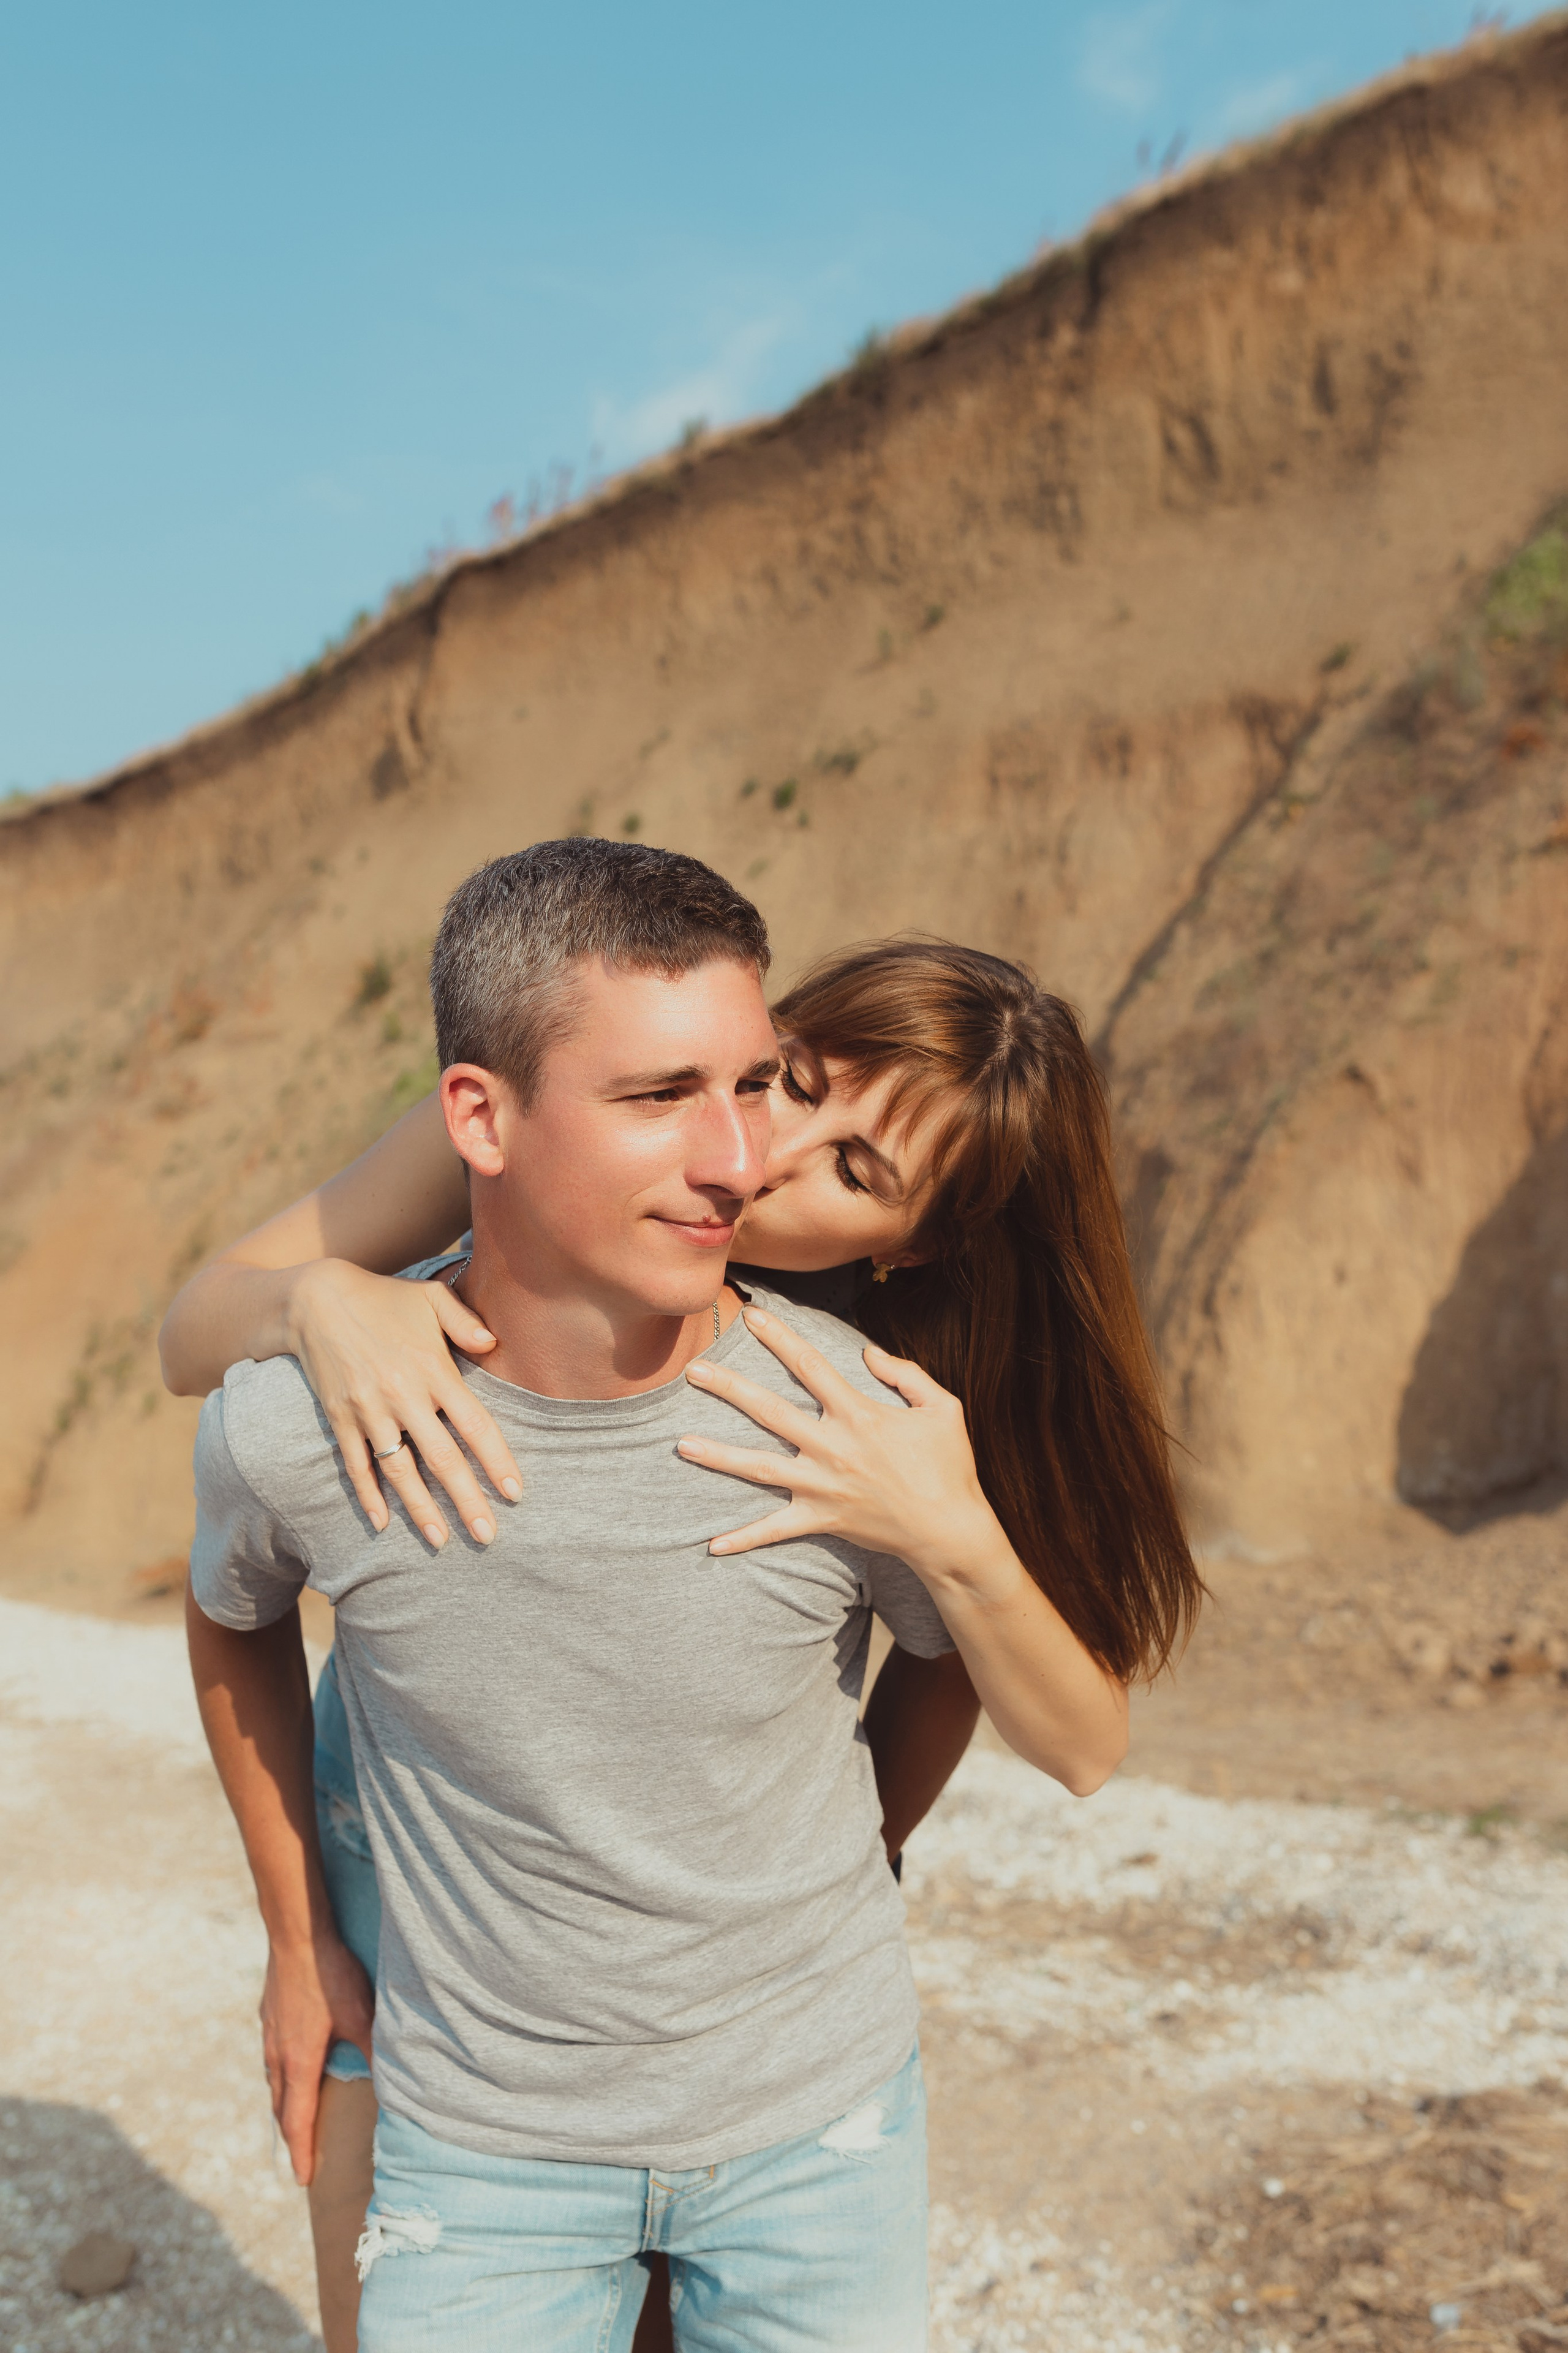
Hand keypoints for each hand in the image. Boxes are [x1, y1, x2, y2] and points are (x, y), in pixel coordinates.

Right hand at [260, 1931, 373, 2186]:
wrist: (297, 1934)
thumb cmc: (331, 1975)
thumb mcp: (361, 2014)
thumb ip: (375, 2050)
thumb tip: (393, 2085)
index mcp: (299, 2062)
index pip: (298, 2121)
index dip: (301, 2153)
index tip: (303, 2180)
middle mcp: (277, 2054)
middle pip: (281, 2107)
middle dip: (291, 2136)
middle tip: (301, 2157)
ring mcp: (269, 2034)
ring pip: (273, 2082)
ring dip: (284, 2106)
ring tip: (295, 2118)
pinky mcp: (269, 2015)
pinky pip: (272, 2058)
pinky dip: (281, 2076)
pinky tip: (290, 2067)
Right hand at [286, 1259, 521, 1548]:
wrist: (315, 1299)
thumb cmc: (384, 1298)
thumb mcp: (431, 1297)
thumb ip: (466, 1321)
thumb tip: (495, 1343)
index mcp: (434, 1369)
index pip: (474, 1426)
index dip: (496, 1462)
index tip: (515, 1493)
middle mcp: (403, 1396)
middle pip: (441, 1458)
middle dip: (466, 1500)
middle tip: (487, 1536)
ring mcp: (368, 1410)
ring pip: (399, 1470)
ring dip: (420, 1509)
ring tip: (440, 1541)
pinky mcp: (339, 1418)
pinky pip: (356, 1465)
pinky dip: (368, 1496)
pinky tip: (381, 1524)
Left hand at [677, 1304, 999, 1581]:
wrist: (951, 1532)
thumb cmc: (950, 1467)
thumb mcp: (943, 1407)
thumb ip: (905, 1374)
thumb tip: (867, 1352)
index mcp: (859, 1414)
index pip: (809, 1365)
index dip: (779, 1337)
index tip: (751, 1316)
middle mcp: (832, 1447)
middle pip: (769, 1410)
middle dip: (728, 1387)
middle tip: (692, 1369)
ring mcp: (822, 1486)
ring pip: (758, 1467)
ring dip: (718, 1455)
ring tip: (680, 1444)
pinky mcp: (821, 1519)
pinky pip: (775, 1529)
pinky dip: (744, 1538)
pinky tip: (712, 1545)